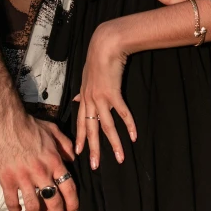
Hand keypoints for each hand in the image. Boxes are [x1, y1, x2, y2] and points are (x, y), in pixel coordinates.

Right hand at [0, 113, 77, 210]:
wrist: (6, 121)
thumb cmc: (30, 124)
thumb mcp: (53, 130)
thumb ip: (65, 145)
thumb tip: (73, 158)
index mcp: (54, 160)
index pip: (69, 188)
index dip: (73, 203)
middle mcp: (41, 172)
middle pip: (54, 202)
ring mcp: (23, 177)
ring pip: (33, 206)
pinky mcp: (6, 179)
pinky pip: (12, 201)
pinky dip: (14, 208)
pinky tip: (17, 208)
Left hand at [75, 22, 136, 169]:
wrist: (105, 44)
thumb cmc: (97, 58)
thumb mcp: (86, 76)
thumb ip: (82, 90)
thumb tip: (76, 99)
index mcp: (84, 96)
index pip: (80, 121)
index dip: (80, 137)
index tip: (79, 152)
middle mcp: (90, 99)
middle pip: (90, 128)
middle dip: (93, 149)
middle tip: (95, 166)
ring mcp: (101, 97)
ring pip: (106, 126)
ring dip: (114, 143)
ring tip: (120, 158)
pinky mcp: (113, 92)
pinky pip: (121, 112)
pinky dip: (128, 124)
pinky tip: (134, 135)